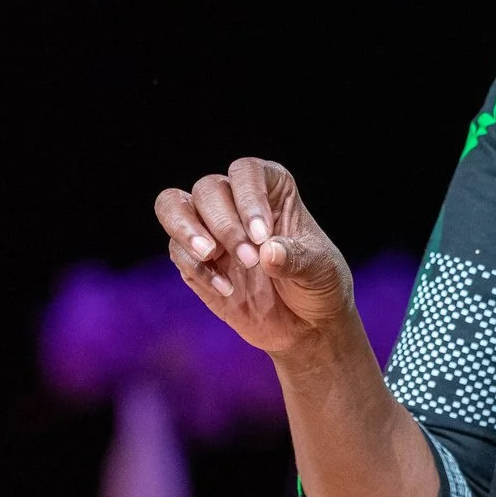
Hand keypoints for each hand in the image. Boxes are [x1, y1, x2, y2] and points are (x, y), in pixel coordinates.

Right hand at [154, 157, 355, 360]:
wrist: (306, 325)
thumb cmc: (319, 284)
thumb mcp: (320, 270)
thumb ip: (296, 258)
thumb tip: (268, 251)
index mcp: (273, 190)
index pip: (247, 171)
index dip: (249, 197)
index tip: (262, 235)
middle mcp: (237, 202)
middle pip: (208, 188)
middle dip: (224, 224)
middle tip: (250, 259)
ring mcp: (212, 231)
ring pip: (174, 206)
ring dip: (187, 229)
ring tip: (211, 255)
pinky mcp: (196, 261)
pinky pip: (177, 251)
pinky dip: (196, 267)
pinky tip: (226, 289)